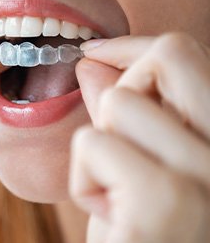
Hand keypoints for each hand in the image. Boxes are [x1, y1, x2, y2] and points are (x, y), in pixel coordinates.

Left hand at [70, 33, 209, 241]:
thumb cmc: (144, 231)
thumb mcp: (142, 162)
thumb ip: (128, 110)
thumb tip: (93, 62)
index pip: (186, 53)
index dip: (133, 47)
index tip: (97, 52)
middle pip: (166, 56)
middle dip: (123, 88)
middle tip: (116, 138)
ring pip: (117, 104)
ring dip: (101, 148)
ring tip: (120, 193)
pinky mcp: (164, 201)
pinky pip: (92, 143)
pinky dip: (85, 178)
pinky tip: (111, 216)